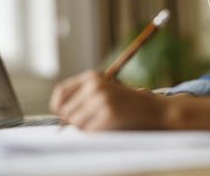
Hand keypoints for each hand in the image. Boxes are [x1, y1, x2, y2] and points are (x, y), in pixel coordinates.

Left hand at [50, 70, 165, 130]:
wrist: (151, 108)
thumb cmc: (126, 101)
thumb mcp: (104, 89)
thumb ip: (83, 95)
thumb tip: (60, 113)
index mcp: (92, 76)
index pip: (61, 91)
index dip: (58, 105)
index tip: (61, 113)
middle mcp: (95, 86)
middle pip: (66, 111)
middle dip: (74, 120)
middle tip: (89, 120)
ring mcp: (101, 100)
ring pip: (76, 123)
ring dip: (85, 127)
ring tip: (101, 121)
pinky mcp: (108, 115)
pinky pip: (89, 131)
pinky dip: (95, 133)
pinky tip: (108, 126)